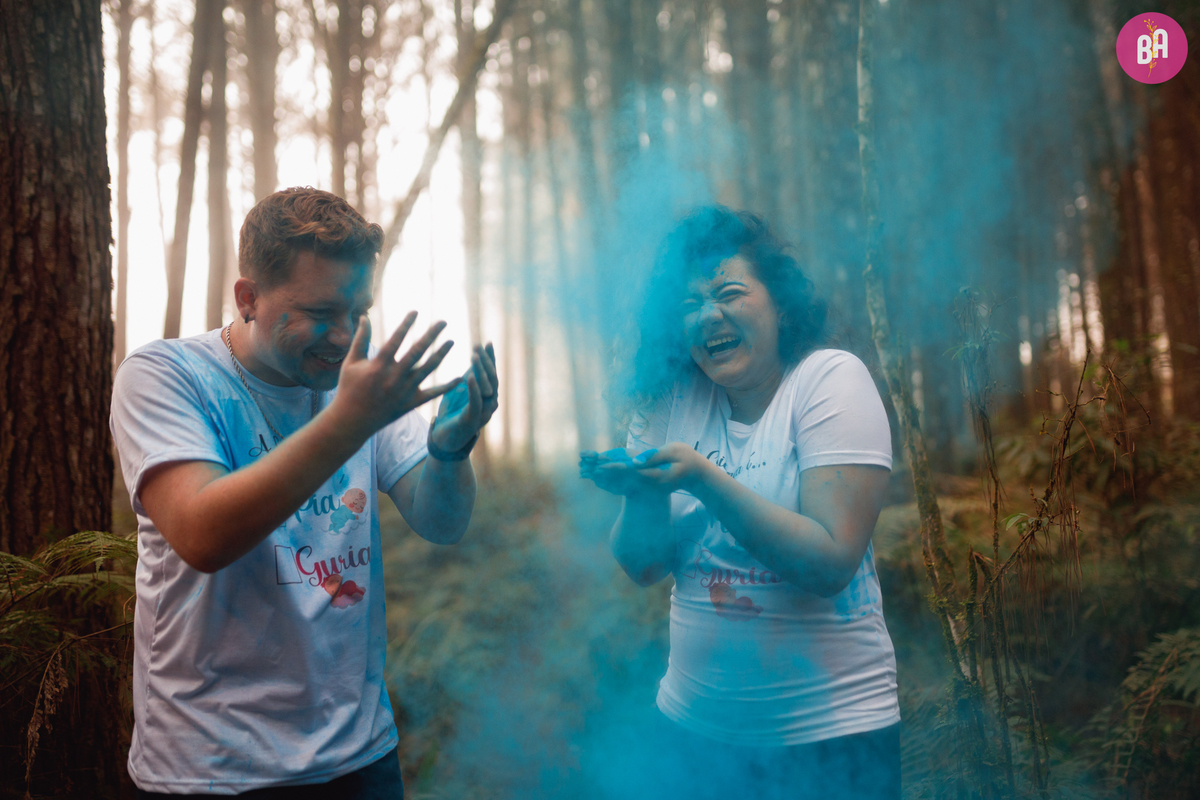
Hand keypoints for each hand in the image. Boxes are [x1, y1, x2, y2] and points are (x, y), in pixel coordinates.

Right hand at [330, 313, 456, 438]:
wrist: (351, 421)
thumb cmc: (349, 388)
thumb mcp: (351, 363)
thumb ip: (360, 339)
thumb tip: (364, 316)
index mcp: (378, 366)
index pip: (395, 340)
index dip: (406, 325)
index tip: (416, 311)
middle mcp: (393, 378)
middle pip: (416, 352)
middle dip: (431, 335)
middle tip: (443, 322)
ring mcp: (404, 392)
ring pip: (427, 370)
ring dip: (440, 354)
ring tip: (451, 341)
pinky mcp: (410, 404)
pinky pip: (432, 394)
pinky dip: (446, 387)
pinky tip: (460, 378)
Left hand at [430, 342, 499, 451]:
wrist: (444, 443)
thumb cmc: (452, 416)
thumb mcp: (459, 393)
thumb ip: (468, 379)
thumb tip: (474, 360)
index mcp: (487, 397)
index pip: (491, 374)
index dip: (490, 359)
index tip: (487, 343)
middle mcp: (489, 404)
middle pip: (492, 379)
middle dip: (486, 361)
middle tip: (478, 346)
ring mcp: (483, 413)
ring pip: (487, 389)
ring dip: (481, 372)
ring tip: (474, 356)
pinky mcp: (472, 421)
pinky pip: (476, 403)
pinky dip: (474, 390)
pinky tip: (470, 377)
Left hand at [580, 443, 713, 495]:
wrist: (695, 474)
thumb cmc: (687, 459)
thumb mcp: (673, 453)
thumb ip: (654, 457)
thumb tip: (635, 462)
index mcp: (655, 476)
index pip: (631, 472)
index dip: (614, 468)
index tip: (599, 465)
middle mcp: (649, 485)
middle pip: (622, 480)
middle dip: (604, 474)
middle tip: (587, 469)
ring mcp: (648, 488)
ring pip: (623, 484)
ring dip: (605, 479)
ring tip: (588, 474)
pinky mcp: (646, 487)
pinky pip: (627, 485)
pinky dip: (613, 482)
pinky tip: (601, 479)